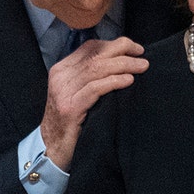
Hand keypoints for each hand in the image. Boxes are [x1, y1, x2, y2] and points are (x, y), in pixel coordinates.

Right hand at [40, 37, 147, 170]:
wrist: (52, 148)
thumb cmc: (70, 121)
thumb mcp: (77, 92)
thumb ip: (90, 77)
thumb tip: (120, 62)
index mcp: (62, 69)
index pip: (89, 47)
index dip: (114, 44)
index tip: (133, 48)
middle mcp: (60, 76)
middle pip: (95, 55)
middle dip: (122, 50)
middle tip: (141, 54)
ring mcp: (63, 91)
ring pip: (97, 69)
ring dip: (124, 65)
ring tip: (142, 66)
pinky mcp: (70, 107)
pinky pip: (96, 88)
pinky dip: (114, 81)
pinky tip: (128, 80)